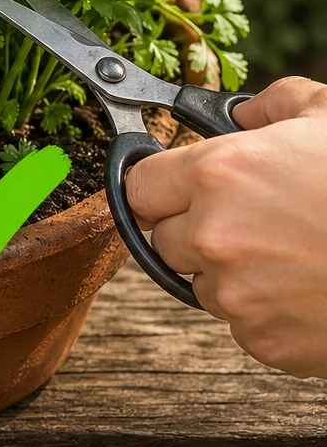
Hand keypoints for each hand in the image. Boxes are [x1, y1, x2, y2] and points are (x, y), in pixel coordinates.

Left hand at [125, 76, 326, 375]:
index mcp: (219, 174)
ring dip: (231, 273)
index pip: (138, 187)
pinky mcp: (265, 342)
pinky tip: (309, 288)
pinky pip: (242, 325)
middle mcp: (215, 236)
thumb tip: (243, 112)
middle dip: (195, 230)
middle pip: (163, 239)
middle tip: (252, 221)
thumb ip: (274, 105)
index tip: (174, 188)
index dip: (159, 186)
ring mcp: (237, 295)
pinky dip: (266, 312)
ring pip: (201, 285)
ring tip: (293, 254)